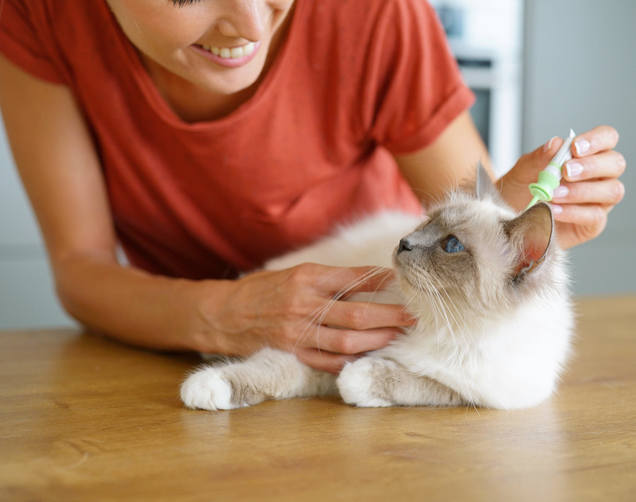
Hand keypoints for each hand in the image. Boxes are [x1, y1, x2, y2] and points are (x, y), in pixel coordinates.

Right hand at [207, 263, 415, 373]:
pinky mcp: (292, 352)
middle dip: (391, 315)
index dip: (381, 281)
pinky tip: (367, 356)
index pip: (353, 278)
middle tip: (414, 315)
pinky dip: (350, 361)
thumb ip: (328, 279)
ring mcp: (298, 331)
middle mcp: (304, 304)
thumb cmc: (263, 290)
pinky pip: (327, 361)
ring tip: (397, 336)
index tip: (402, 281)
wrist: (222, 313)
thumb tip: (370, 281)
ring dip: (377, 340)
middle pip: (357, 313)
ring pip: (347, 341)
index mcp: (306, 277)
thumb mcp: (294, 273)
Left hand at [497, 126, 625, 248]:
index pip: (607, 137)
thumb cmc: (522, 189)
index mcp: (588, 155)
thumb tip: (555, 143)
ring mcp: (600, 200)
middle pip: (616, 163)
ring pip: (612, 191)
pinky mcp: (593, 223)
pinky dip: (573, 212)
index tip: (575, 147)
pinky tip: (554, 209)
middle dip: (592, 166)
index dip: (597, 139)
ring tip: (555, 193)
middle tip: (566, 171)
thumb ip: (540, 156)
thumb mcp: (524, 170)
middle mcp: (600, 176)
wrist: (511, 216)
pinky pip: (595, 216)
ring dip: (582, 191)